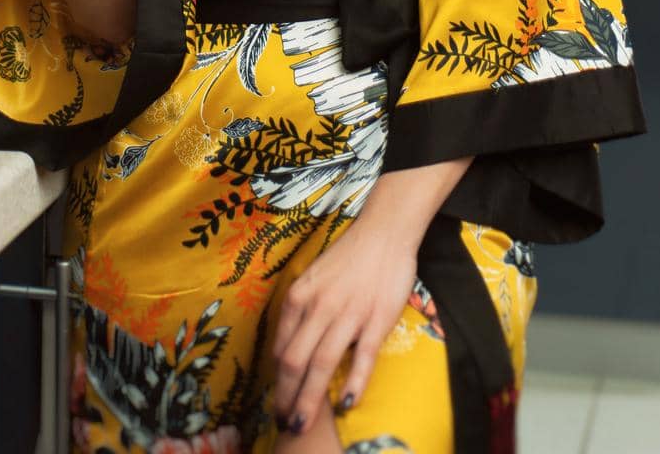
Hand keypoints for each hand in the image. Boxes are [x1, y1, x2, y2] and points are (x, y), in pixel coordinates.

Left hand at [272, 213, 423, 435]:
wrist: (384, 232)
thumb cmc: (348, 257)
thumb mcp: (313, 279)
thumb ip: (302, 311)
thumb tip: (290, 348)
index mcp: (299, 296)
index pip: (280, 348)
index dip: (276, 381)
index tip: (277, 402)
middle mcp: (318, 306)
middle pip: (294, 362)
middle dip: (286, 399)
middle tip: (285, 424)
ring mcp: (347, 314)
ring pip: (321, 365)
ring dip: (308, 401)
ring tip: (302, 426)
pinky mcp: (375, 319)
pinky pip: (361, 358)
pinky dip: (353, 384)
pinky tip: (346, 404)